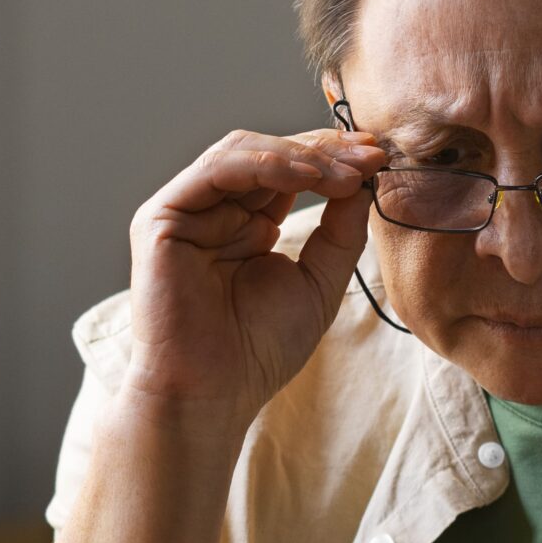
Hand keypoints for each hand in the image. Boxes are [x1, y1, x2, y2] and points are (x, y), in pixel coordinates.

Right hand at [120, 125, 386, 423]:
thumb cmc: (257, 351)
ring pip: (242, 151)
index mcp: (247, 225)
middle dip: (323, 149)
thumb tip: (364, 179)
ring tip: (345, 171)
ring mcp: (186, 212)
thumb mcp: (318, 282)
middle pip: (268, 154)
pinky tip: (305, 175)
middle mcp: (215, 212)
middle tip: (370, 154)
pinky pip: (215, 170)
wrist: (211, 393)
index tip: (380, 157)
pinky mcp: (161, 217)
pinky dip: (263, 164)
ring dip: (300, 155)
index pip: (289, 173)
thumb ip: (339, 230)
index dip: (333, 159)